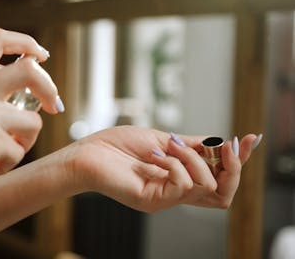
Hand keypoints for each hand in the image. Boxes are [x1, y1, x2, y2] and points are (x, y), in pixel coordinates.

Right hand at [0, 28, 59, 212]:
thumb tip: (11, 91)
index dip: (25, 43)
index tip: (40, 56)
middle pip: (29, 71)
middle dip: (49, 88)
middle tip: (53, 105)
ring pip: (32, 121)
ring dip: (25, 140)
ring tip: (3, 153)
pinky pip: (18, 151)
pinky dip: (8, 162)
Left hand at [68, 125, 258, 211]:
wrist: (87, 153)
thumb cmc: (117, 146)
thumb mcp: (161, 140)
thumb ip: (191, 145)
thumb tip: (220, 142)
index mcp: (179, 177)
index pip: (218, 177)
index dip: (239, 160)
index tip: (250, 137)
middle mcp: (176, 191)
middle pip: (224, 193)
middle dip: (234, 166)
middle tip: (225, 145)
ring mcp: (165, 198)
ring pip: (207, 187)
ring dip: (193, 158)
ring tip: (168, 145)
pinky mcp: (153, 201)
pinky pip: (183, 186)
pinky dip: (175, 165)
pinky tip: (155, 156)